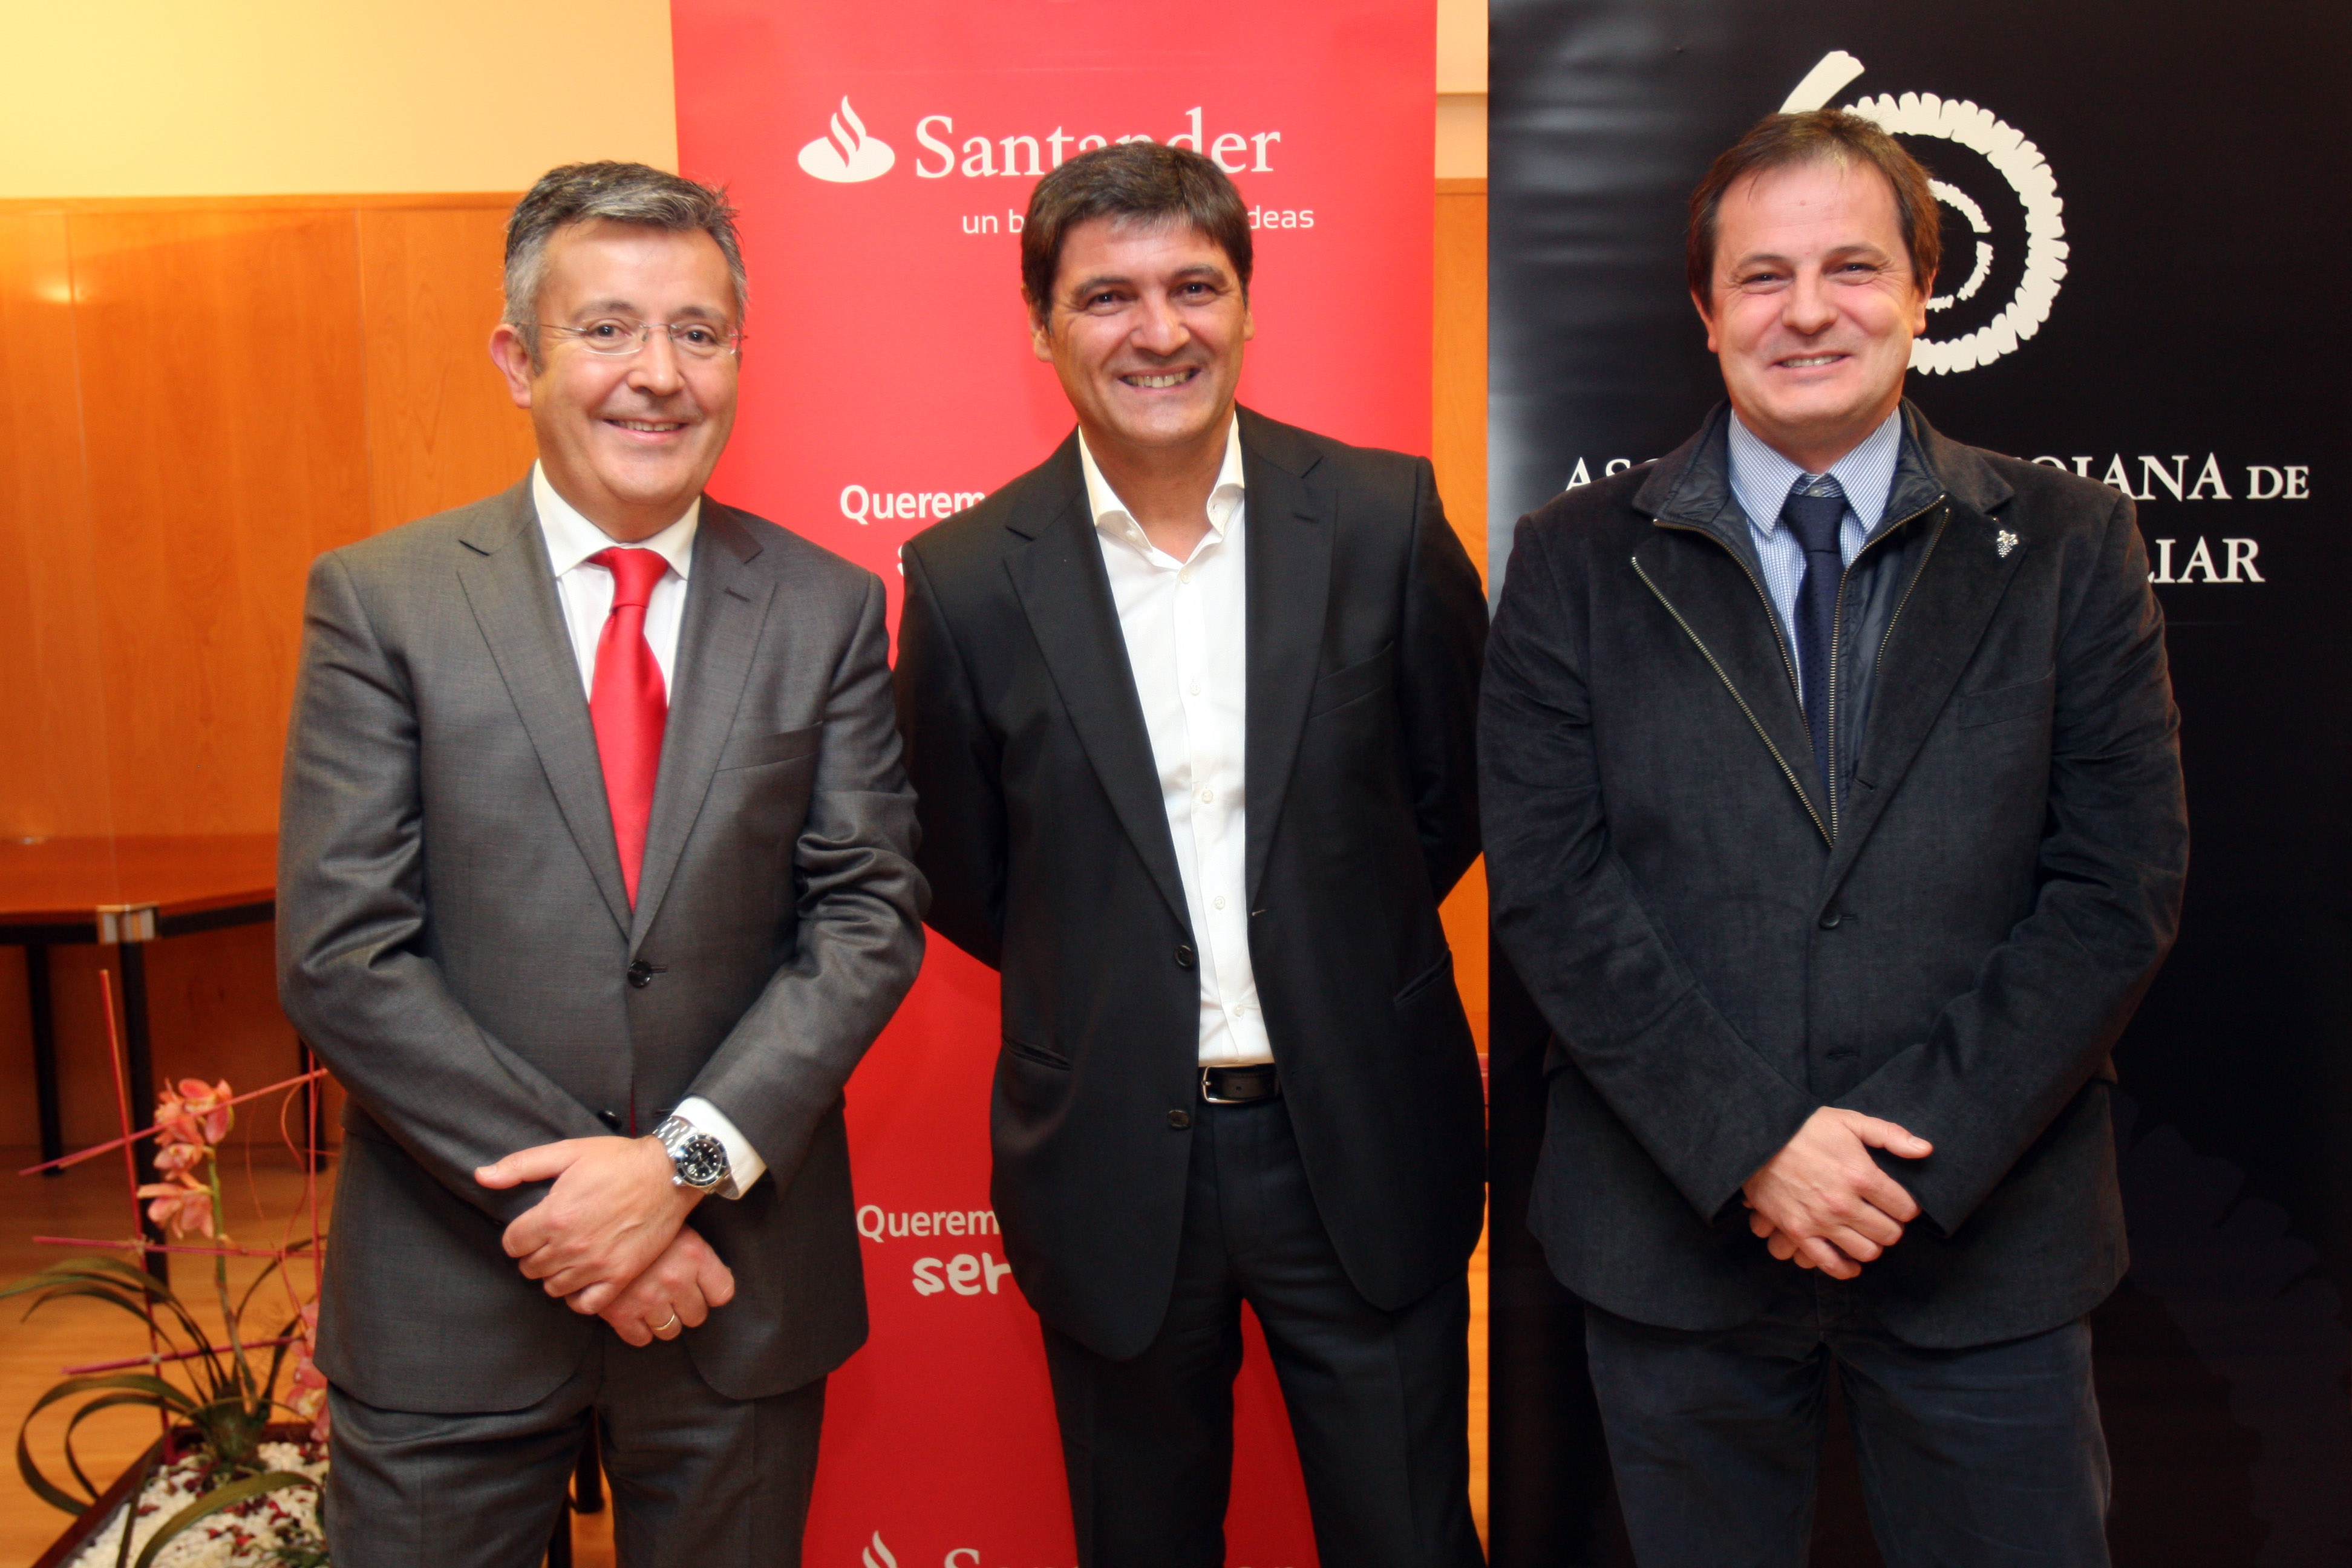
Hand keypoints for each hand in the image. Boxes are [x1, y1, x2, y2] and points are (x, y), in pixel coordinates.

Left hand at [476, 1135, 699, 1312]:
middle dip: (534, 1254)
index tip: (532, 1228)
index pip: (512, 1244)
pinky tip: (583, 1279)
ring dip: (554, 1274)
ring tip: (567, 1257)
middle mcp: (570, 1246)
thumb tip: (481, 1176)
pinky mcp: (619, 1276)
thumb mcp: (568, 1152)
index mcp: (553, 1216)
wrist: (669, 1174)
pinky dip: (578, 1297)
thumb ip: (520, 1166)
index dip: (518, 1235)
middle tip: (550, 1240)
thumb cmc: (619, 1160)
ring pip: (553, 1288)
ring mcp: (595, 1264)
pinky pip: (585, 1304)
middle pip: (529, 1268)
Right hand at [592, 1225, 736, 1345]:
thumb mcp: (677, 1226)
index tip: (703, 1289)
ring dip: (664, 1321)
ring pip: (670, 1331)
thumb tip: (720, 1276)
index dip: (712, 1292)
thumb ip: (698, 1254)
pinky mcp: (620, 1312)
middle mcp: (676, 1279)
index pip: (722, 1293)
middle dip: (686, 1308)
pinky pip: (639, 1338)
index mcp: (695, 1255)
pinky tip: (635, 1313)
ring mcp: (648, 1298)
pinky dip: (638, 1330)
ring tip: (653, 1303)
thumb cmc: (640, 1220)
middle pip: (696, 1316)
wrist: (595, 1220)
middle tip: (673, 1295)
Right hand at [1740, 1107, 1931, 1279]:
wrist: (1757, 1138)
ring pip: (1866, 1252)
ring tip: (1867, 1233)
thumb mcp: (1849, 1120)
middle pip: (1890, 1233)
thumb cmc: (1804, 1128)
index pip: (1905, 1208)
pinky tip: (1852, 1263)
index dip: (1907, 1206)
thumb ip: (1890, 1134)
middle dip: (1892, 1226)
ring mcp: (1820, 1221)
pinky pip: (1830, 1264)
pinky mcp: (1798, 1232)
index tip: (1899, 1202)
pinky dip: (1845, 1269)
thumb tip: (1925, 1150)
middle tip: (1884, 1218)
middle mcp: (1844, 1203)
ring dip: (1873, 1245)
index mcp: (1861, 1175)